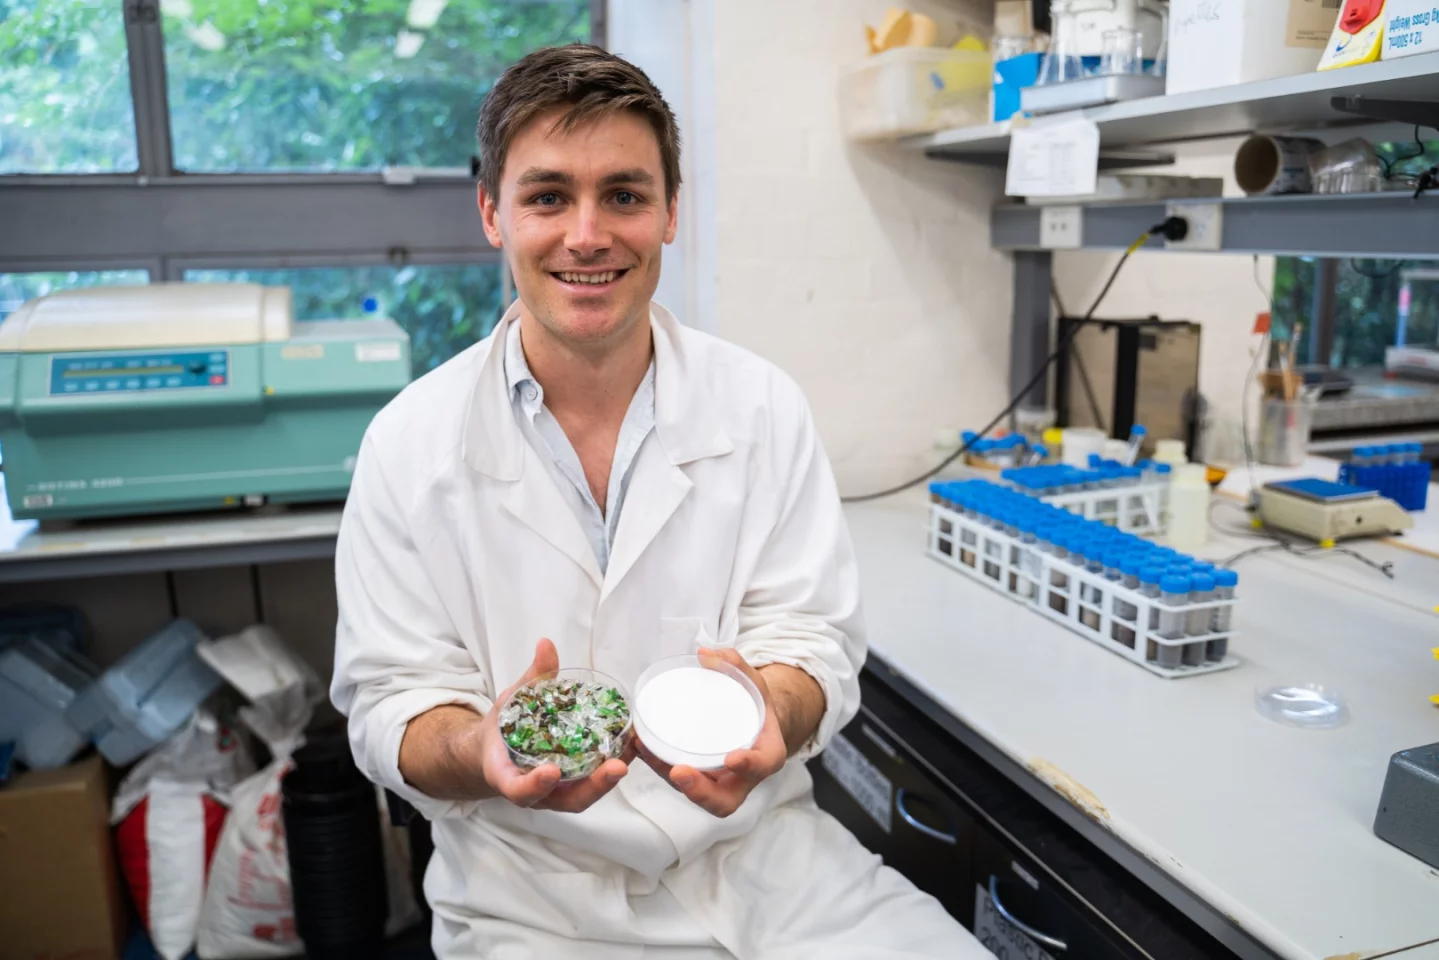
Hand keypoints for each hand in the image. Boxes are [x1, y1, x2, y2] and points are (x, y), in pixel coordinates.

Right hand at [478, 638, 631, 812]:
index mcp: (507, 775)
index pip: (519, 790)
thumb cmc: (502, 729)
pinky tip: (631, 748)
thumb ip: (531, 678)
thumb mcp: (510, 701)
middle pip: (566, 801)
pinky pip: (592, 782)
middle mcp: (535, 791)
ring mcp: (556, 792)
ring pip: (584, 796)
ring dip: (610, 780)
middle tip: (616, 767)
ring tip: (632, 754)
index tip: (551, 771)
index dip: (534, 785)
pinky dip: (612, 768)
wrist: (496, 751)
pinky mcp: (572, 784)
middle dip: (593, 787)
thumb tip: (546, 644)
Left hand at [637, 647, 787, 818]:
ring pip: (696, 794)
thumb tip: (705, 653)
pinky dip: (659, 765)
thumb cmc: (754, 705)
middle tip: (679, 772)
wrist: (753, 723)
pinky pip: (679, 780)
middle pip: (724, 800)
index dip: (748, 766)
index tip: (732, 758)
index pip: (761, 766)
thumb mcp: (752, 682)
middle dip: (700, 791)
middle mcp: (743, 778)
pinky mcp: (699, 779)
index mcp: (767, 755)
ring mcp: (719, 783)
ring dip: (669, 777)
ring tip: (648, 750)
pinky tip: (641, 745)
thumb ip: (734, 666)